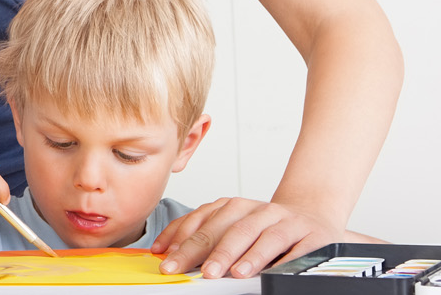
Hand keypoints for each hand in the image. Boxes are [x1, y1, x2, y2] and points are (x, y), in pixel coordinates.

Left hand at [154, 197, 340, 277]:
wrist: (311, 216)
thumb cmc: (265, 226)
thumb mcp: (231, 225)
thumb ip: (204, 236)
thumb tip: (169, 252)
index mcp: (233, 206)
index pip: (202, 221)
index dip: (182, 239)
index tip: (167, 257)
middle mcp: (257, 210)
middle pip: (229, 229)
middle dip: (210, 251)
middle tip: (197, 271)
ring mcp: (285, 221)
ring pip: (263, 236)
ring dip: (247, 255)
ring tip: (234, 272)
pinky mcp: (310, 235)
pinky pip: (296, 248)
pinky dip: (283, 261)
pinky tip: (270, 271)